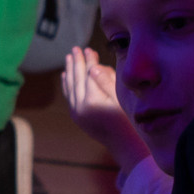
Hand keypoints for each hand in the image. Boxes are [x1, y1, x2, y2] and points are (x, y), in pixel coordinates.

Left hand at [62, 48, 148, 169]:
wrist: (124, 145)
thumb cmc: (128, 120)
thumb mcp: (121, 99)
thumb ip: (106, 82)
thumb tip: (92, 68)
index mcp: (92, 101)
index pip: (88, 75)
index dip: (89, 60)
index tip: (88, 48)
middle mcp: (80, 107)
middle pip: (76, 79)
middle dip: (76, 62)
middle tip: (75, 48)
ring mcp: (76, 113)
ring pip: (70, 87)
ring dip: (69, 71)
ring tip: (68, 57)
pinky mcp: (76, 116)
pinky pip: (69, 96)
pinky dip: (67, 84)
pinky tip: (65, 75)